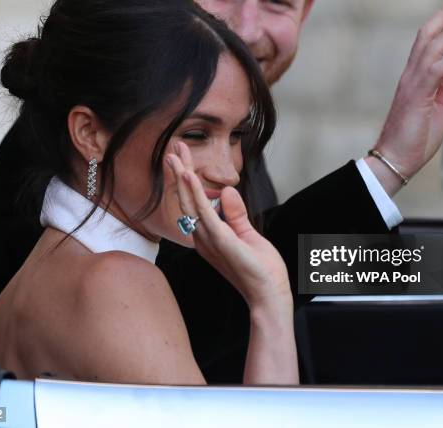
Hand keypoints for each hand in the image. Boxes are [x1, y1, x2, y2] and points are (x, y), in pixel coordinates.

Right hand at [166, 142, 291, 308]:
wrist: (269, 295)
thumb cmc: (259, 269)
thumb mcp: (247, 234)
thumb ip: (235, 214)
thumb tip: (226, 191)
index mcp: (208, 236)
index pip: (193, 202)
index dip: (187, 179)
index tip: (183, 158)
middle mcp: (202, 237)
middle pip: (186, 199)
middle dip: (180, 172)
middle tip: (173, 148)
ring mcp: (209, 239)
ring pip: (190, 202)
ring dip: (181, 177)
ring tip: (174, 155)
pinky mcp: (220, 241)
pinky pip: (203, 212)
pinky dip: (194, 192)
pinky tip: (187, 176)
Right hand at [369, 0, 442, 195]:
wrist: (394, 159)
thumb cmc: (413, 139)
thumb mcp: (439, 107)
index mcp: (415, 79)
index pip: (429, 44)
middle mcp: (411, 77)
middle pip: (428, 37)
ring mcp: (412, 85)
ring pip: (432, 48)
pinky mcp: (417, 97)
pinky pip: (436, 72)